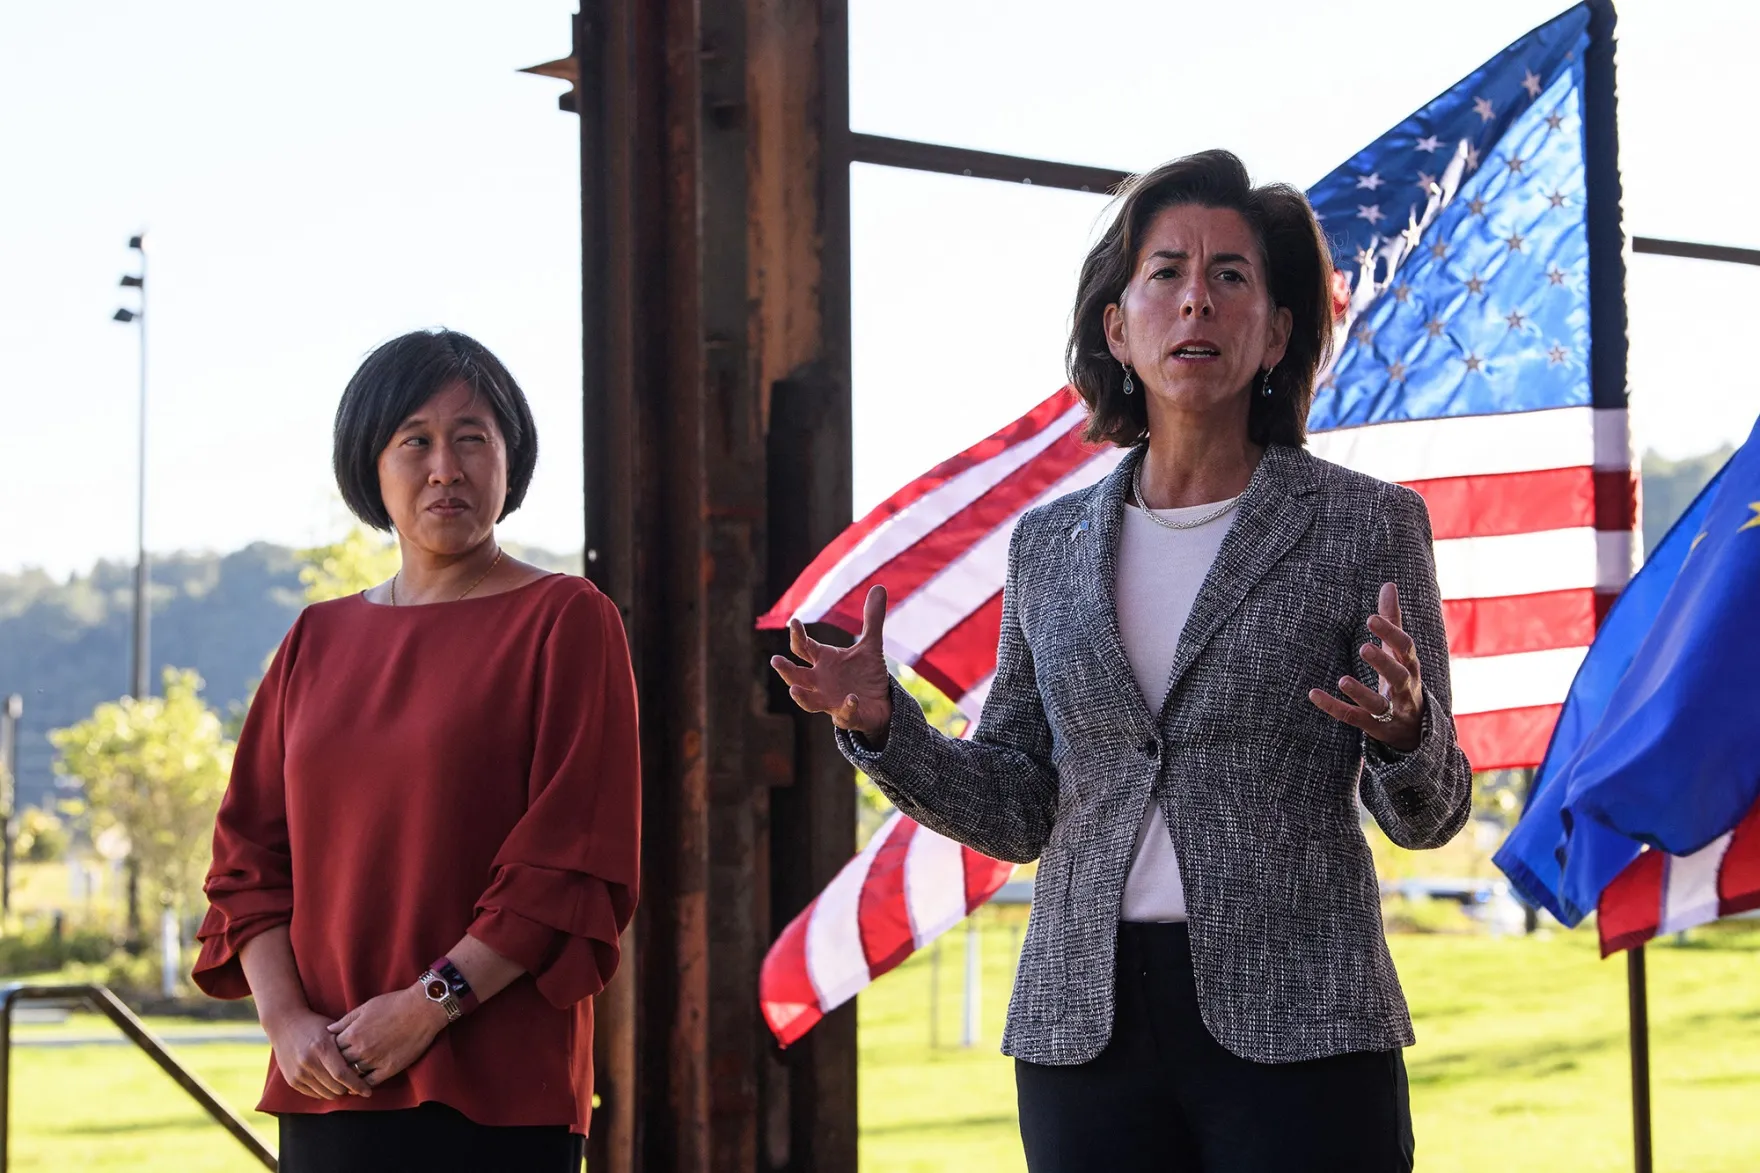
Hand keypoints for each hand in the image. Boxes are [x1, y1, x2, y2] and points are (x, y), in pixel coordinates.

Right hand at [263, 1006, 372, 1099]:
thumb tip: (366, 1065)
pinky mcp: (292, 1080)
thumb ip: (347, 1046)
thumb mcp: (333, 1030)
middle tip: (357, 1087)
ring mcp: (298, 1073)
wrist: (284, 1024)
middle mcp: (308, 1062)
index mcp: (321, 1047)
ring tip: (344, 1086)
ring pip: (325, 1094)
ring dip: (337, 1092)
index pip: (342, 1074)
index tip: (368, 1091)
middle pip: (335, 1087)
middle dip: (349, 1090)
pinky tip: (330, 1085)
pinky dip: (324, 1092)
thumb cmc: (315, 1025)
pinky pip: (313, 1094)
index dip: (357, 1085)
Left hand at [326, 986, 447, 1087]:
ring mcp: (375, 1060)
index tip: (332, 1054)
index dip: (331, 1052)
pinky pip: (370, 1083)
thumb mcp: (366, 1007)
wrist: (422, 1008)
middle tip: (335, 1069)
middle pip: (340, 1064)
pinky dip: (362, 1086)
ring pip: (353, 1075)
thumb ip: (345, 1021)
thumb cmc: (394, 1003)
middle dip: (337, 1066)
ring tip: (344, 1079)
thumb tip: (328, 1030)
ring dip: (348, 1077)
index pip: (332, 1050)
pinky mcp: (389, 1069)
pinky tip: (359, 1086)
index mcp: (353, 1033)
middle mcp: (361, 1049)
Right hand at [770, 585, 893, 745]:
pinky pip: (844, 714)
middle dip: (785, 669)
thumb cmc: (867, 674)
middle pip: (796, 676)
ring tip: (793, 690)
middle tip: (775, 660)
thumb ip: (872, 619)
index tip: (795, 622)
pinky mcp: (846, 716)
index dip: (797, 635)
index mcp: (823, 661)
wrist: (881, 703)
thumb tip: (879, 587)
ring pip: (809, 701)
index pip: (804, 648)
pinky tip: (852, 698)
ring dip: (801, 697)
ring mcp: (830, 701)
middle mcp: (821, 681)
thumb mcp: (871, 645)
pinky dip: (847, 707)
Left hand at [1308, 581, 1423, 752]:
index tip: (1371, 618)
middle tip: (1363, 647)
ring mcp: (1391, 711)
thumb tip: (1389, 584)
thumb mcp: (1399, 651)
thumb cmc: (1402, 679)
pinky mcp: (1374, 727)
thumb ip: (1393, 619)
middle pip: (1399, 676)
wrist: (1414, 730)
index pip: (1406, 648)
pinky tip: (1314, 694)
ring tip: (1343, 680)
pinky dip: (1334, 707)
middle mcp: (1405, 689)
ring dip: (1361, 693)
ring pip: (1378, 704)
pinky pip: (1354, 718)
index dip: (1391, 634)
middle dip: (1383, 663)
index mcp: (1410, 666)